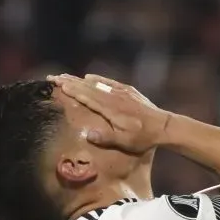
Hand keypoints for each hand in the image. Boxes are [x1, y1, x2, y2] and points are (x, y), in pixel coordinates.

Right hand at [49, 73, 169, 155]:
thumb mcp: (125, 142)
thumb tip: (88, 134)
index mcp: (111, 108)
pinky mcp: (129, 91)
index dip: (72, 90)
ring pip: (97, 83)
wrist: (165, 126)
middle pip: (88, 87)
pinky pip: (109, 82)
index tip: (58, 84)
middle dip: (70, 81)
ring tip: (66, 77)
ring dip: (80, 79)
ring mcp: (122, 92)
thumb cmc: (144, 138)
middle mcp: (114, 97)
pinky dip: (98, 79)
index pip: (87, 96)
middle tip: (54, 77)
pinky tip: (90, 77)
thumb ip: (106, 138)